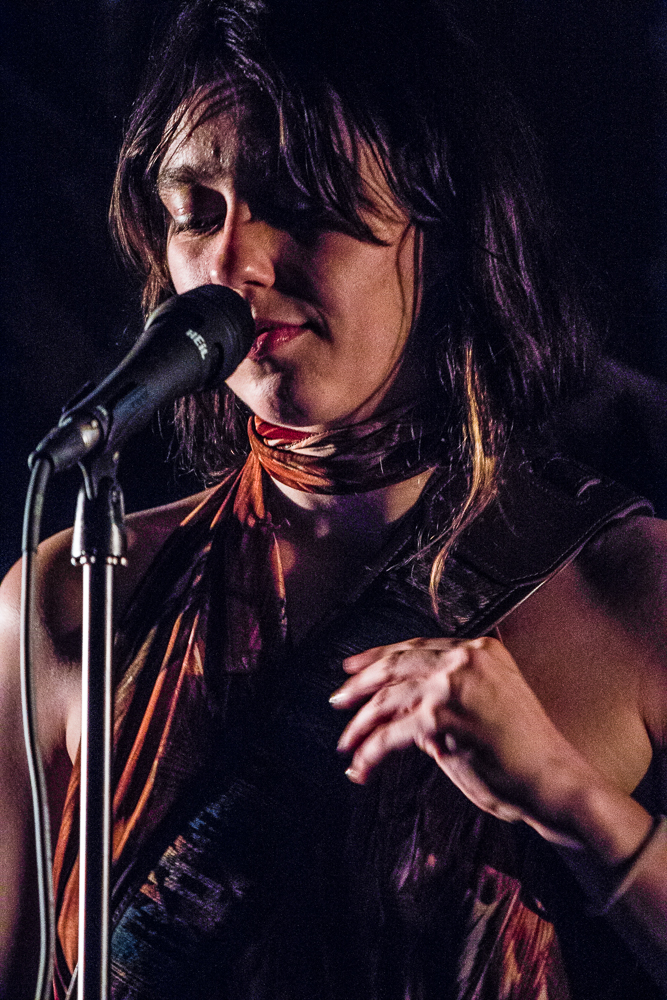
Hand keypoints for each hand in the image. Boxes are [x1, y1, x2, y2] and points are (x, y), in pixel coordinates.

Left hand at [331, 636, 599, 846]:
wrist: (554, 779)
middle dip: (358, 684)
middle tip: (337, 699)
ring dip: (360, 726)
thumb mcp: (492, 704)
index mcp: (480, 650)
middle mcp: (464, 660)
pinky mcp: (440, 719)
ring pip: (387, 700)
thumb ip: (449, 697)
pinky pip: (390, 735)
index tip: (354, 667)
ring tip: (346, 744)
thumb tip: (407, 707)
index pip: (416, 646)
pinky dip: (370, 752)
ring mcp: (452, 686)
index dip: (379, 656)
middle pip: (394, 664)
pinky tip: (362, 766)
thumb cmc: (527, 752)